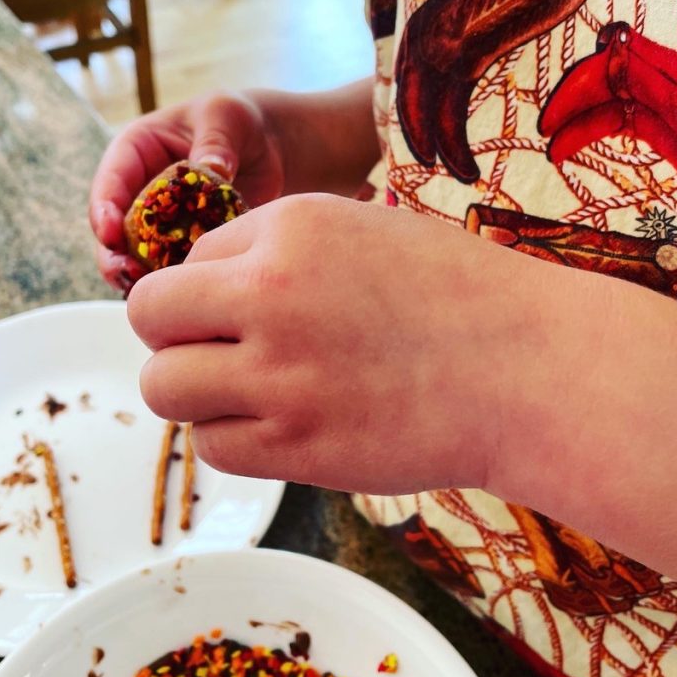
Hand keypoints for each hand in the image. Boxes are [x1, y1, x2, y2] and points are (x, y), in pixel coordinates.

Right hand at [89, 93, 284, 290]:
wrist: (267, 147)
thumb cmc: (237, 121)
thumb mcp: (225, 117)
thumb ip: (215, 142)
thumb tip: (211, 169)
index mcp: (135, 150)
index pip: (110, 182)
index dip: (104, 210)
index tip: (110, 234)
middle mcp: (137, 188)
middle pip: (113, 228)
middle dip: (114, 254)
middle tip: (127, 275)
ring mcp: (157, 220)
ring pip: (135, 255)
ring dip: (138, 277)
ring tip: (147, 295)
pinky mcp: (180, 243)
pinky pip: (167, 267)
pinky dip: (170, 284)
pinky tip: (179, 299)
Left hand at [126, 194, 553, 493]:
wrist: (528, 370)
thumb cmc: (457, 296)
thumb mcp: (363, 231)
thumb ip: (279, 250)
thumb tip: (206, 283)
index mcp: (290, 228)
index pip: (190, 256)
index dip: (213, 285)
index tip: (250, 308)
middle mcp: (270, 295)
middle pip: (148, 317)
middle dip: (172, 334)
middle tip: (215, 349)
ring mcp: (279, 376)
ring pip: (164, 388)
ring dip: (192, 390)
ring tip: (243, 392)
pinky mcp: (297, 448)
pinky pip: (211, 446)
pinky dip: (231, 438)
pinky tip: (277, 426)